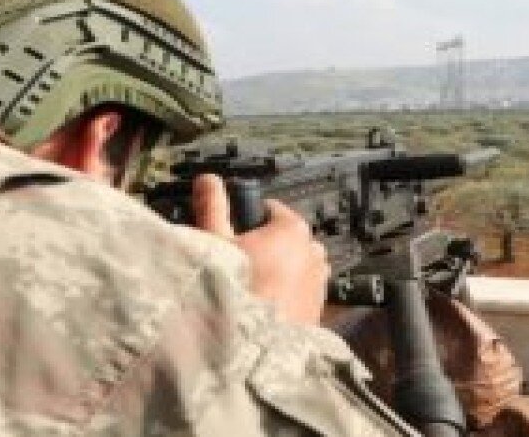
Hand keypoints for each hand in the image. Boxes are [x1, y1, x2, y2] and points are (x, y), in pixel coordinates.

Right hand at [193, 174, 329, 324]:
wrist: (251, 350)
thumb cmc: (233, 290)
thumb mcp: (215, 244)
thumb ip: (212, 207)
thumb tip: (207, 178)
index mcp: (292, 229)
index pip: (271, 210)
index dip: (248, 220)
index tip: (233, 237)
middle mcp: (314, 251)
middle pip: (286, 239)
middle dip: (268, 247)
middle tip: (240, 267)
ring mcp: (320, 282)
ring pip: (296, 266)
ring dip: (281, 271)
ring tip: (253, 290)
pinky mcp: (320, 309)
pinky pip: (302, 292)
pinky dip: (288, 294)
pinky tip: (266, 308)